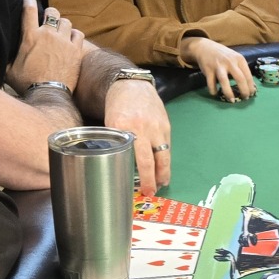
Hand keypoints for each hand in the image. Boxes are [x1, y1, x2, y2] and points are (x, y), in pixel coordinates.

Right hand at [8, 0, 86, 91]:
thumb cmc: (27, 83)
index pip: (29, 11)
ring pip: (66, 22)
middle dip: (50, 14)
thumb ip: (5, 59)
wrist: (48, 93)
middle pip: (52, 12)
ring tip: (60, 31)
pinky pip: (78, 34)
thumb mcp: (9, 70)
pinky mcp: (76, 50)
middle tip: (49, 19)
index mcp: (30, 36)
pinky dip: (75, 35)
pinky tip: (71, 40)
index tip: (28, 0)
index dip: (29, 2)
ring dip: (63, 25)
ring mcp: (63, 41)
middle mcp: (48, 35)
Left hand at [106, 79, 171, 194]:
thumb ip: (117, 143)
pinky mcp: (166, 125)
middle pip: (153, 160)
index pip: (138, 159)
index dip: (144, 178)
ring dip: (164, 171)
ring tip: (162, 182)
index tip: (144, 190)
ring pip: (164, 155)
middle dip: (154, 179)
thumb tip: (120, 165)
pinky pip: (167, 146)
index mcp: (125, 129)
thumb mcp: (111, 124)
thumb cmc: (118, 107)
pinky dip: (164, 158)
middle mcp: (144, 128)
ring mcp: (157, 127)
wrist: (132, 86)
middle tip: (153, 192)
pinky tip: (162, 166)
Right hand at [179, 36, 256, 102]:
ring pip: (224, 81)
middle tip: (245, 98)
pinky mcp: (208, 69)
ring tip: (231, 100)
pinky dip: (213, 90)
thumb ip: (241, 69)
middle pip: (240, 78)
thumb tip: (250, 86)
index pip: (248, 75)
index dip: (251, 87)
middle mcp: (230, 62)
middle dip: (244, 90)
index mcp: (239, 59)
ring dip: (228, 92)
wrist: (205, 47)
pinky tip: (215, 93)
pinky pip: (211, 83)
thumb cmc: (223, 56)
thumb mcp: (235, 58)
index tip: (251, 94)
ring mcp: (218, 65)